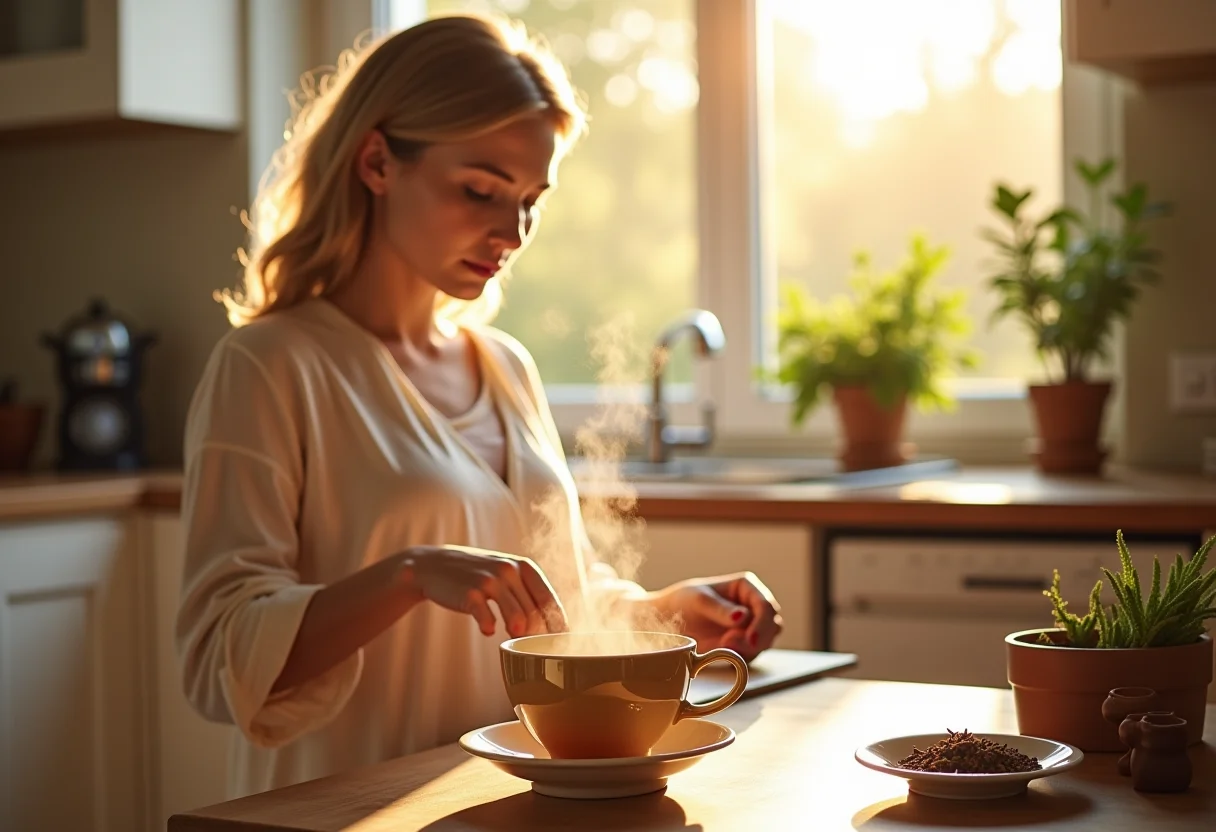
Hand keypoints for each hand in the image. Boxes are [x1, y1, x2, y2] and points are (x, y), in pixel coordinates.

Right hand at [401, 545, 568, 637]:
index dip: (557, 626)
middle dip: (538, 637)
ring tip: (515, 643)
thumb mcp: (506, 575)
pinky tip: (488, 630)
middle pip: (535, 614)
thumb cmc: (477, 576)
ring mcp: (489, 581)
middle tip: (534, 652)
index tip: (558, 645)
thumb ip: (528, 594)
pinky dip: (489, 627)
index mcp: (524, 567)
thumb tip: (555, 627)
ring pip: (518, 617)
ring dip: (520, 636)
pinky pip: (486, 616)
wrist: (434, 565)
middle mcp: (510, 571)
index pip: (550, 601)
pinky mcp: (469, 593)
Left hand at [652, 572, 782, 661]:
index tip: (750, 639)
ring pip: (766, 641)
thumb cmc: (683, 602)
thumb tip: (742, 616)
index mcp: (747, 587)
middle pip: (772, 625)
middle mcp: (753, 605)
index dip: (762, 624)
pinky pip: (753, 654)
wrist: (669, 620)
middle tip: (730, 644)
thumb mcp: (698, 601)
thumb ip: (720, 609)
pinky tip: (723, 651)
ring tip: (722, 646)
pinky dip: (742, 656)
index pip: (766, 606)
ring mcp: (751, 625)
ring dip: (749, 649)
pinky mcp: (744, 643)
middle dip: (757, 639)